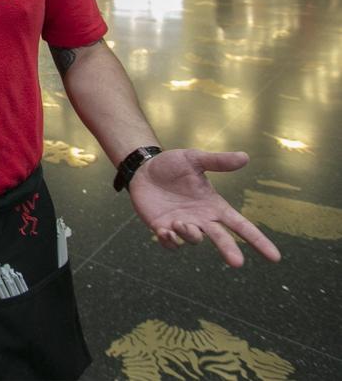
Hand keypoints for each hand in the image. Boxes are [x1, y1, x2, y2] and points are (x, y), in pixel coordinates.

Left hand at [127, 148, 280, 266]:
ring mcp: (182, 225)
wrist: (144, 168)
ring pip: (193, 239)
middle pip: (221, 239)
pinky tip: (164, 231)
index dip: (257, 240)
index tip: (275, 257)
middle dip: (230, 250)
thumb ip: (218, 161)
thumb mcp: (195, 159)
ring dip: (190, 234)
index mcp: (214, 206)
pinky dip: (170, 241)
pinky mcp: (162, 228)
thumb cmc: (172, 165)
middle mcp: (201, 219)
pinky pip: (170, 243)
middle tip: (237, 263)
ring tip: (180, 223)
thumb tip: (246, 156)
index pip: (241, 225)